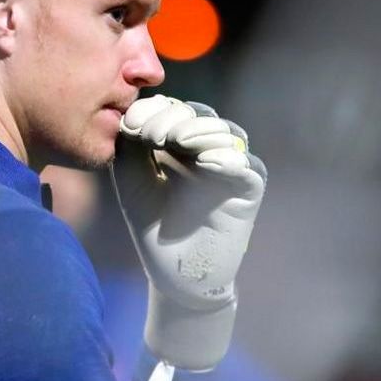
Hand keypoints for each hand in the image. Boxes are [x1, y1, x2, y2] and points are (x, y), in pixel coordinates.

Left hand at [110, 95, 266, 369]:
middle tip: (154, 134)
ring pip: (227, 134)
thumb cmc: (151, 222)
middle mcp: (207, 148)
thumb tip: (134, 111)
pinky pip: (249, 168)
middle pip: (201, 115)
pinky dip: (231, 160)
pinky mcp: (248, 190)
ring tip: (177, 139)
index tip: (132, 124)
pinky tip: (207, 162)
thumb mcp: (131, 176)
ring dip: (202, 131)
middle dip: (176, 118)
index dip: (156, 109)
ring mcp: (230, 167)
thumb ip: (130, 143)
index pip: (174, 110)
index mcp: (179, 141)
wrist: (173, 270)